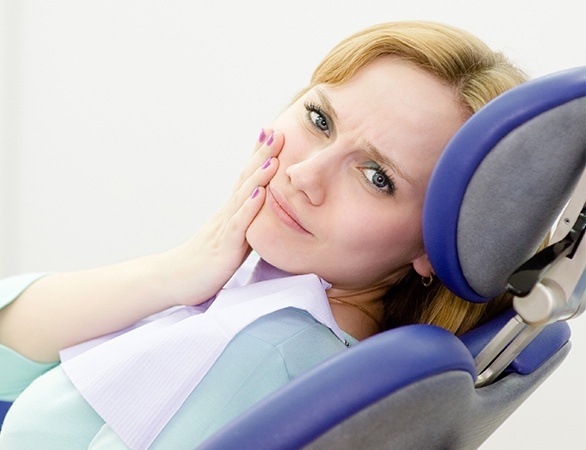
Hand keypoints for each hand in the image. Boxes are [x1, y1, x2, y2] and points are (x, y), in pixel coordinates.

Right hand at [167, 129, 282, 304]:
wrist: (174, 280)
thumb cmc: (204, 262)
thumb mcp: (230, 239)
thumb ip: (244, 224)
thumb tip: (262, 212)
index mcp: (230, 213)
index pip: (246, 179)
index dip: (259, 156)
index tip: (273, 133)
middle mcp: (227, 215)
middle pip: (246, 180)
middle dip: (263, 155)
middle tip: (277, 132)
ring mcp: (225, 229)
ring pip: (243, 197)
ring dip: (259, 175)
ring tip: (273, 156)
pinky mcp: (225, 248)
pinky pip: (238, 226)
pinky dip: (249, 208)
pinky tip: (260, 194)